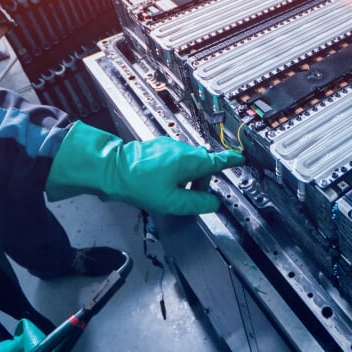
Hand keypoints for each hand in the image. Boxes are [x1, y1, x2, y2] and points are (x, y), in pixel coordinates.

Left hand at [45, 122, 244, 214]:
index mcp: (190, 160)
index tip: (241, 159)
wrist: (110, 169)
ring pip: (187, 165)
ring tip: (169, 193)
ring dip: (185, 180)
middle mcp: (181, 149)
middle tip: (190, 198)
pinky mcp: (156, 149)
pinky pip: (173, 162)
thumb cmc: (138, 183)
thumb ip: (197, 203)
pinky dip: (173, 174)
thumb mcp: (172, 201)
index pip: (218, 161)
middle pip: (202, 166)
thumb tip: (212, 203)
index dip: (231, 161)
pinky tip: (160, 185)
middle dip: (200, 183)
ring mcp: (168, 147)